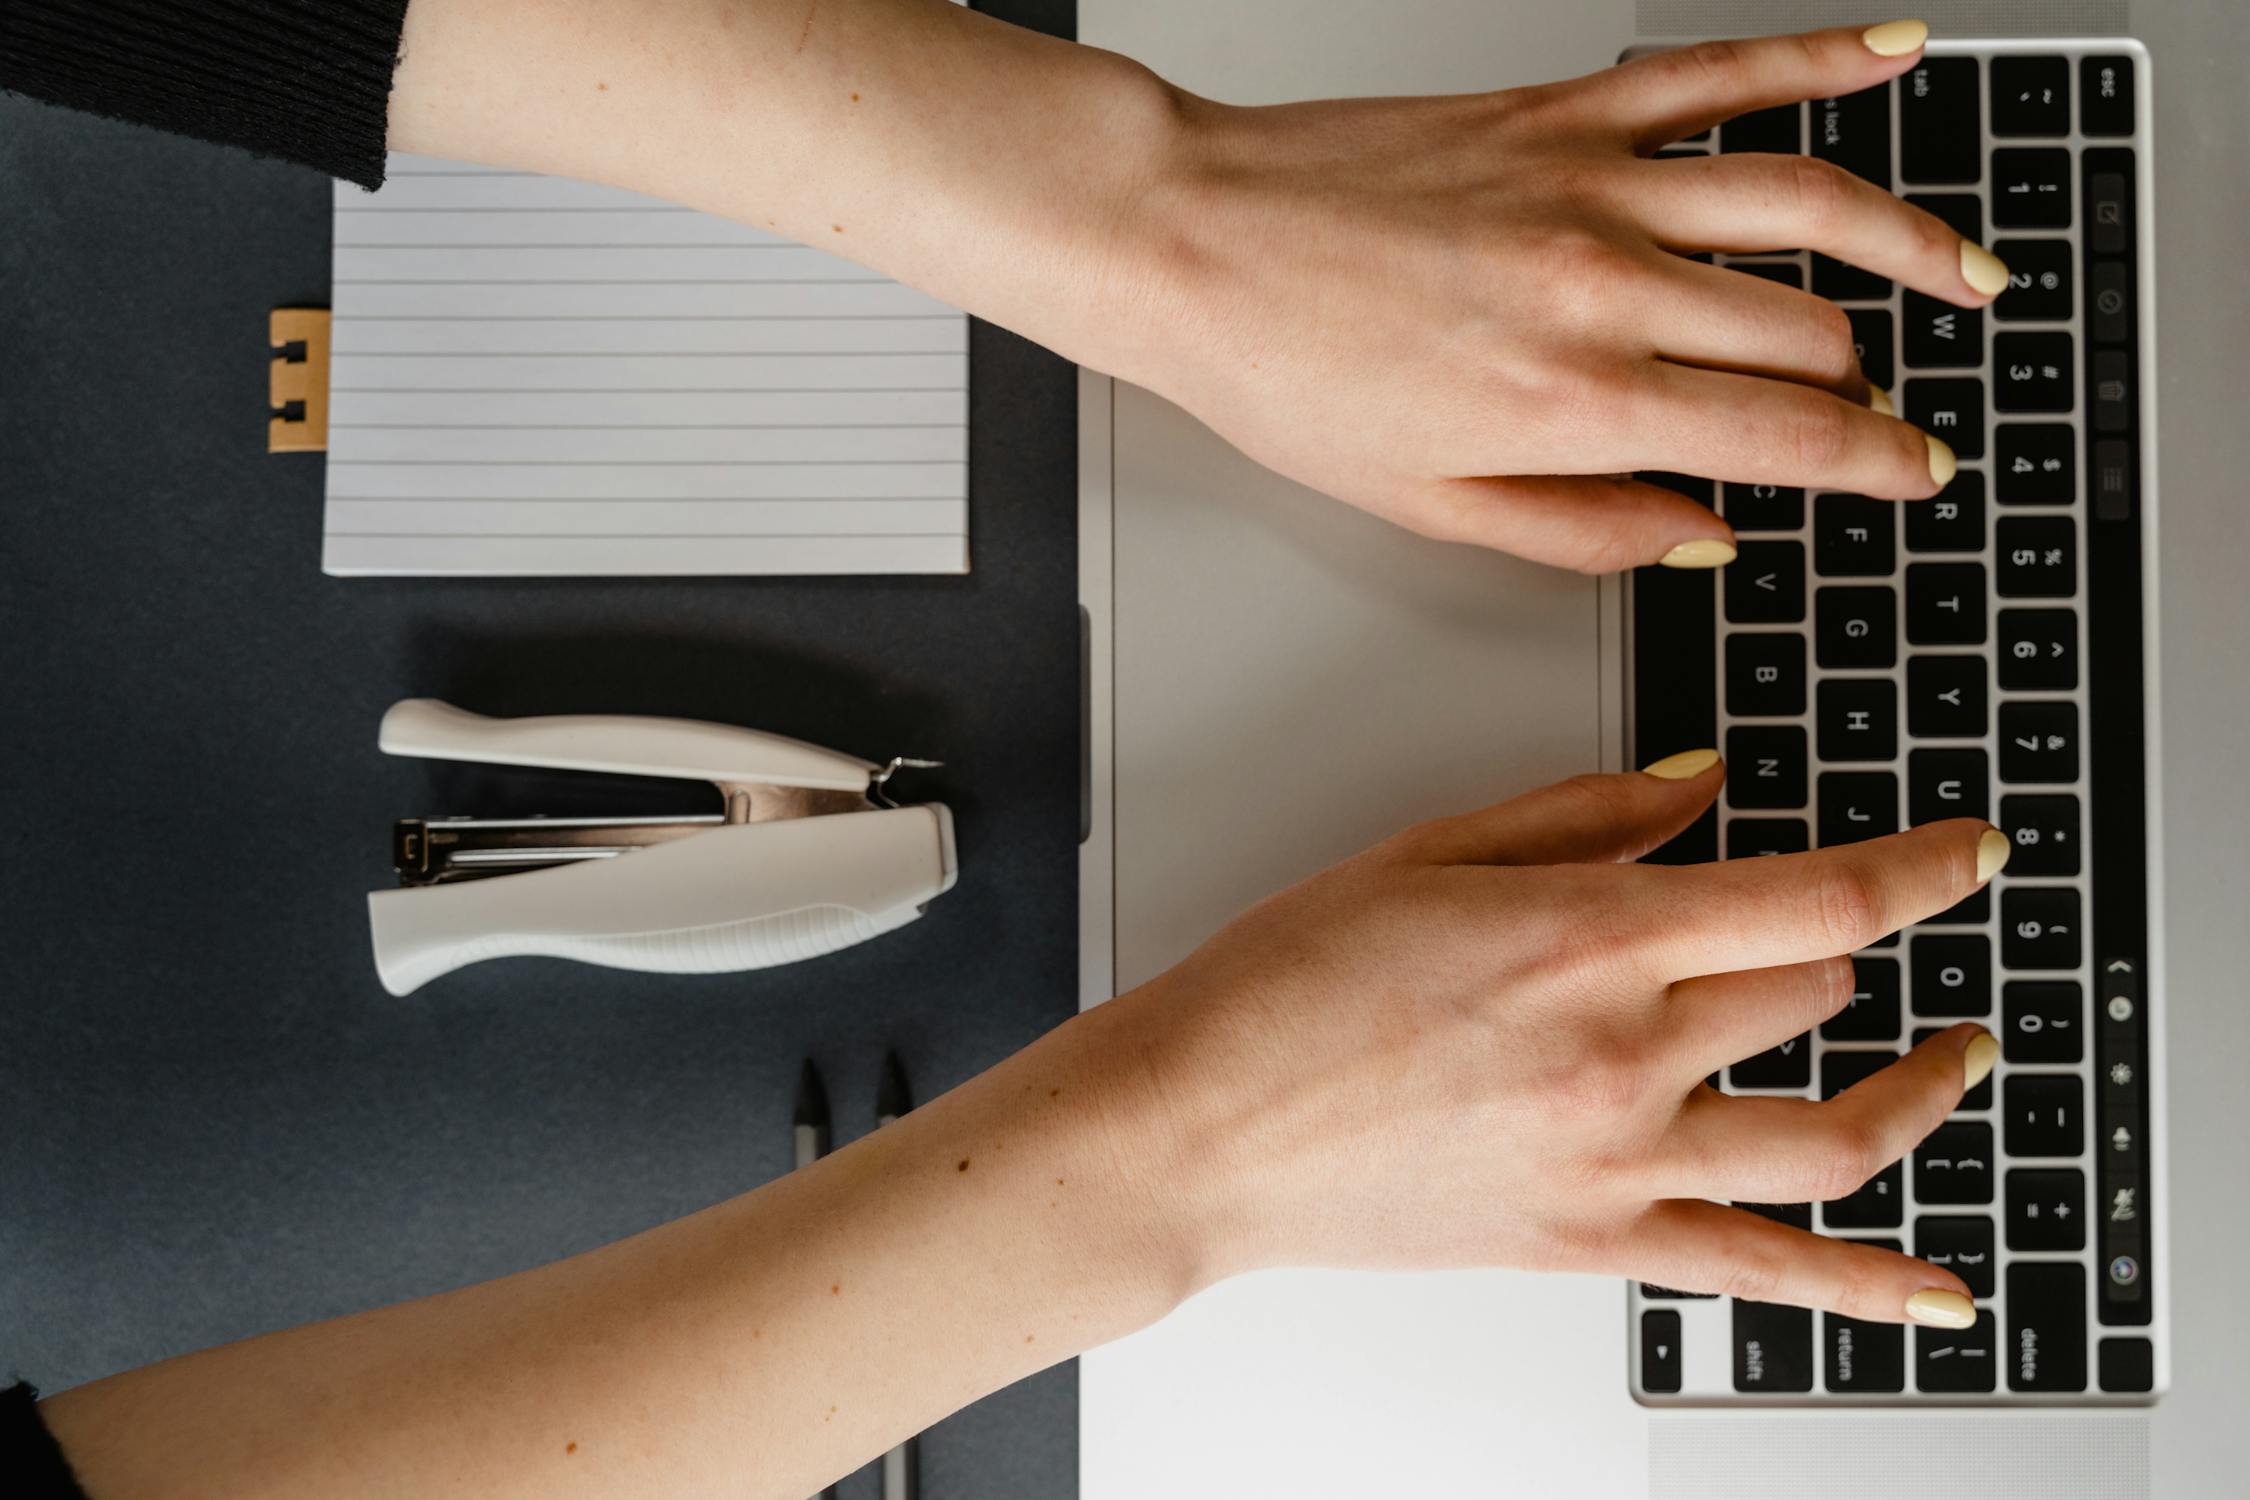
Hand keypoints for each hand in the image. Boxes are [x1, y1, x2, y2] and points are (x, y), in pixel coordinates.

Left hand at [1082, 22, 2002, 571]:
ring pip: (1808, 205)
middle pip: (1807, 333)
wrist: (1191, 241)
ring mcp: (1593, 184)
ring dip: (1913, 241)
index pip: (1784, 438)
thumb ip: (1583, 531)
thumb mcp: (1427, 507)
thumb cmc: (1284, 372)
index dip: (1874, 466)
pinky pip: (1723, 74)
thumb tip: (1702, 535)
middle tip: (1883, 413)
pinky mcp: (1563, 111)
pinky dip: (1823, 57)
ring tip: (1968, 273)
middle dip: (1866, 387)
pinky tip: (1894, 52)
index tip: (1911, 478)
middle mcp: (1604, 286)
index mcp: (1572, 401)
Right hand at [1108, 754, 2008, 1326]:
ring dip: (1920, 1091)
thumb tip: (1695, 788)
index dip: (1921, 866)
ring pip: (1833, 1133)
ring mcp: (1616, 1162)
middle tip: (1799, 929)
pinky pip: (1763, 1275)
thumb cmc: (1279, 993)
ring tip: (1956, 1059)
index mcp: (1583, 937)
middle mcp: (1620, 1052)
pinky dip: (1868, 1288)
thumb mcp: (1423, 855)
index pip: (1818, 899)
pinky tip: (1936, 1289)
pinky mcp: (1589, 1244)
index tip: (1965, 850)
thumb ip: (1581, 814)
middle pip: (1813, 993)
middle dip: (1821, 949)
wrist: (1197, 1131)